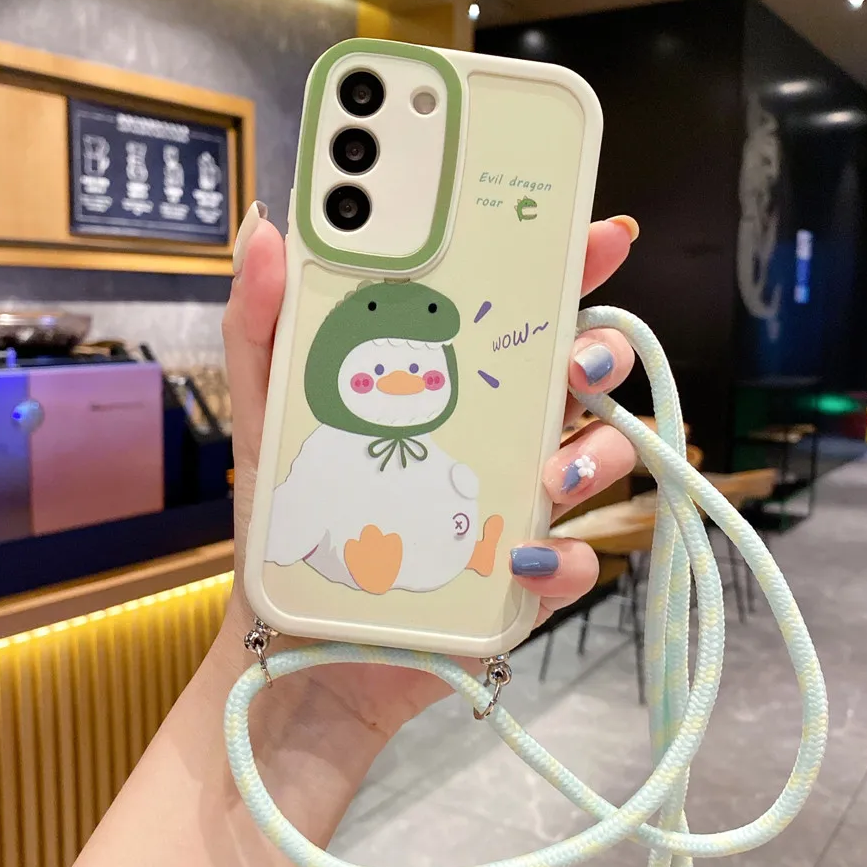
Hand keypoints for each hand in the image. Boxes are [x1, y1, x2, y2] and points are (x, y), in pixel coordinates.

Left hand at [214, 206, 637, 738]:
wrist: (300, 640)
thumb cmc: (291, 519)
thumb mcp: (268, 413)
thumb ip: (262, 323)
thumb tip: (266, 226)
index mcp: (454, 384)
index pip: (523, 310)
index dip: (570, 267)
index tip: (596, 237)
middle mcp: (501, 433)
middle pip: (585, 373)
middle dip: (603, 353)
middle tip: (576, 364)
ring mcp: (522, 503)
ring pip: (604, 455)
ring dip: (598, 454)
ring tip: (549, 476)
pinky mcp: (525, 577)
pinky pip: (577, 559)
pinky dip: (567, 558)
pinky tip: (526, 560)